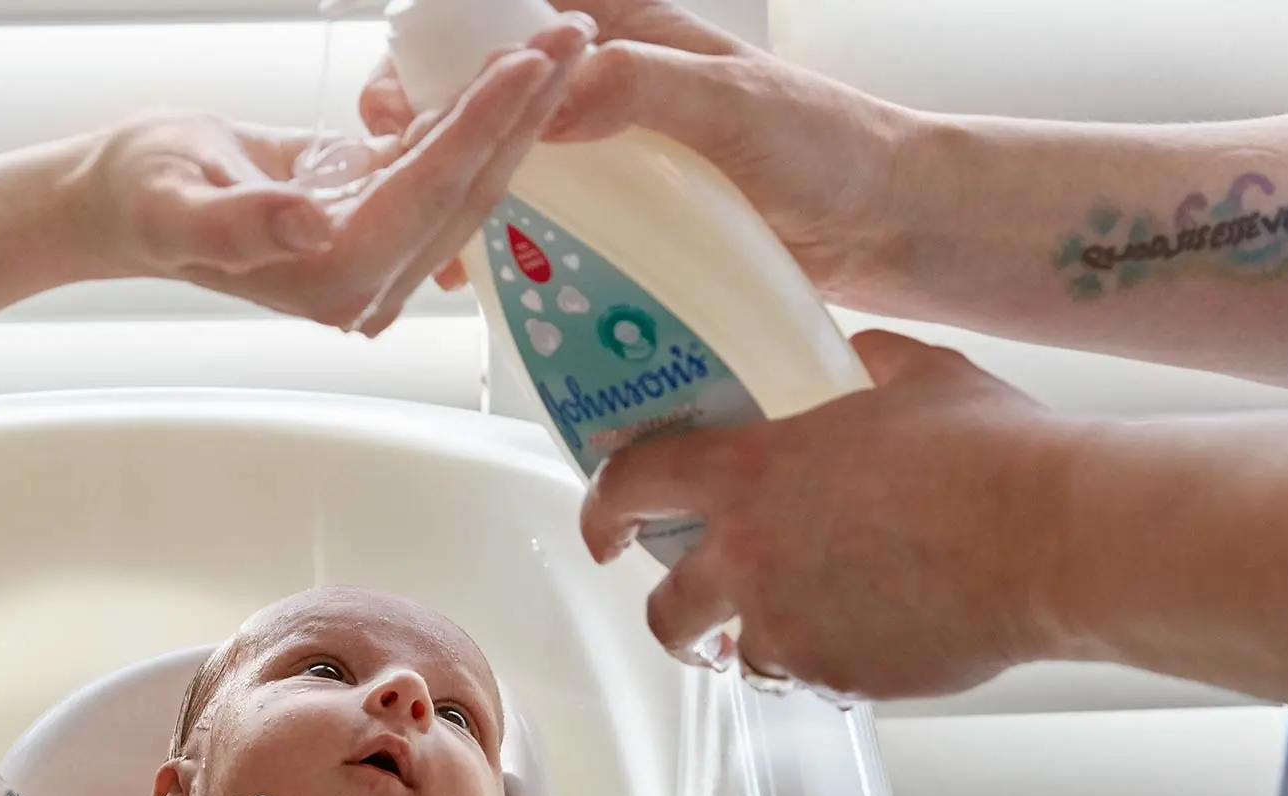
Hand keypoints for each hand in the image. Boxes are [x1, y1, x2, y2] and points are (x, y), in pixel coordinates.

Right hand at [85, 16, 586, 334]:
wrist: (128, 200)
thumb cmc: (142, 196)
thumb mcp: (174, 204)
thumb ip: (240, 226)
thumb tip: (306, 225)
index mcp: (331, 277)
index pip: (425, 194)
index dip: (478, 126)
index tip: (526, 64)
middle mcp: (369, 279)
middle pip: (466, 189)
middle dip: (524, 112)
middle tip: (576, 35)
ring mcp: (380, 254)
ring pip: (466, 177)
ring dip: (515, 111)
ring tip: (563, 40)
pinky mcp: (381, 220)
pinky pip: (441, 165)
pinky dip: (475, 115)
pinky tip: (511, 68)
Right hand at [358, 0, 912, 302]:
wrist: (888, 229)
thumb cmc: (831, 148)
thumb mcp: (731, 105)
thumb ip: (640, 87)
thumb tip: (547, 95)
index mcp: (624, 34)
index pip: (507, 21)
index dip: (443, 54)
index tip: (402, 102)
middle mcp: (607, 88)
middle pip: (488, 99)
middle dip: (434, 136)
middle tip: (399, 181)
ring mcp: (611, 158)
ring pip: (508, 167)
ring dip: (462, 199)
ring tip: (434, 243)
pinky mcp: (623, 223)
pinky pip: (546, 228)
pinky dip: (507, 247)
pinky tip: (484, 278)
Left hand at [580, 331, 1079, 698]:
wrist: (1054, 541)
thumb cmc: (991, 452)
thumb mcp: (920, 377)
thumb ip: (870, 364)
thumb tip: (860, 354)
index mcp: (749, 473)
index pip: (632, 485)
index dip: (604, 507)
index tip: (605, 528)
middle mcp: (748, 559)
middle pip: (665, 608)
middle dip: (673, 612)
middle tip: (697, 608)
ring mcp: (788, 629)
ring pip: (741, 654)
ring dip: (760, 641)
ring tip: (809, 622)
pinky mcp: (837, 679)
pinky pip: (813, 679)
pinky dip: (832, 662)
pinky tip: (878, 635)